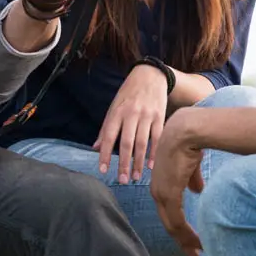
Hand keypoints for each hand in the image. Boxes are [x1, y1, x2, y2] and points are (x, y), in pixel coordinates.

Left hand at [93, 63, 167, 182]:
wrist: (150, 75)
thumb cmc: (128, 94)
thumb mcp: (114, 107)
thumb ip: (105, 128)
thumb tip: (94, 148)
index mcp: (117, 112)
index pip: (108, 136)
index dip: (104, 154)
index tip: (103, 170)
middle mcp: (131, 114)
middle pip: (126, 143)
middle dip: (123, 163)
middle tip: (122, 180)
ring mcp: (146, 115)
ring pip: (142, 143)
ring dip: (139, 162)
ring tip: (136, 177)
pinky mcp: (160, 116)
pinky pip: (157, 138)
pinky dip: (154, 153)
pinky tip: (152, 166)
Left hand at [149, 109, 205, 255]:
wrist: (186, 131)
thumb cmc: (189, 143)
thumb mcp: (190, 165)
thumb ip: (191, 179)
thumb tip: (197, 190)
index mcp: (161, 184)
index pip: (168, 212)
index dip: (178, 227)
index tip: (191, 240)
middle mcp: (157, 192)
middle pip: (168, 223)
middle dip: (181, 239)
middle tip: (193, 253)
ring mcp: (161, 194)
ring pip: (172, 225)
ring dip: (185, 240)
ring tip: (197, 252)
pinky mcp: (169, 194)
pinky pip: (177, 221)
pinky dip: (187, 234)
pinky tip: (197, 242)